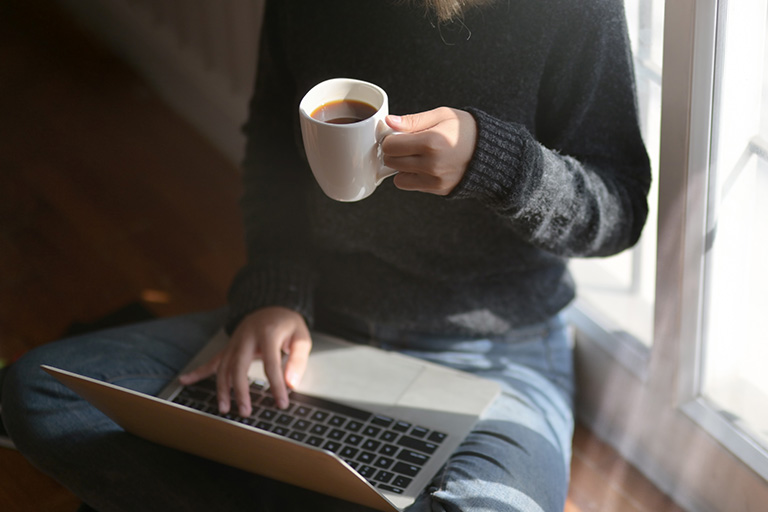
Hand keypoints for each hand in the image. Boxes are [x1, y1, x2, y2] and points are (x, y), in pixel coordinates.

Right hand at [179, 307, 311, 414]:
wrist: (272, 306)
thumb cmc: (287, 324)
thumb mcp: (302, 337)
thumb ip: (298, 360)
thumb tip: (291, 384)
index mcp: (268, 333)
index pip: (271, 363)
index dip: (276, 385)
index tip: (281, 403)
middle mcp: (247, 337)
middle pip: (239, 366)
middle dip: (240, 391)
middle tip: (245, 411)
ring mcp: (234, 342)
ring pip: (223, 367)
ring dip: (222, 389)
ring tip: (224, 408)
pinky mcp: (229, 347)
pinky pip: (212, 360)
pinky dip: (198, 372)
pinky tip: (184, 380)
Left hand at [382, 107, 476, 194]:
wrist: (491, 153)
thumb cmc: (467, 131)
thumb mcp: (442, 115)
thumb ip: (413, 120)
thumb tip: (389, 122)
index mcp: (431, 142)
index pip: (390, 145)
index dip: (390, 138)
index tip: (397, 135)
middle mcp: (431, 164)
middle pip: (391, 161)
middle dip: (394, 151)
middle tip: (406, 144)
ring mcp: (434, 180)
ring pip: (397, 176)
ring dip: (401, 166)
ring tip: (417, 155)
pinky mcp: (437, 189)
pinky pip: (409, 185)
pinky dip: (411, 176)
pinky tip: (424, 166)